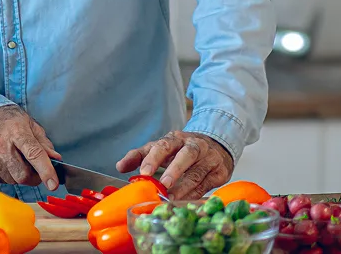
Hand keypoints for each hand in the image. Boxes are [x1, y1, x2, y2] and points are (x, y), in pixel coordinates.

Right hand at [0, 105, 62, 189]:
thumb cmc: (10, 121)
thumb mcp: (31, 126)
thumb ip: (44, 144)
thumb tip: (55, 160)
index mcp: (17, 131)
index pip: (34, 154)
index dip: (45, 171)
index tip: (53, 184)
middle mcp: (0, 144)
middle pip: (23, 175)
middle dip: (33, 177)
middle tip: (34, 168)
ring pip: (12, 180)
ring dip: (18, 175)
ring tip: (15, 160)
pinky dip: (6, 175)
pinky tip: (4, 162)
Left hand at [116, 130, 233, 199]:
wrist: (217, 146)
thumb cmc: (182, 150)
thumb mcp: (161, 148)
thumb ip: (140, 155)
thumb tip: (120, 167)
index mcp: (176, 138)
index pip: (164, 145)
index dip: (153, 158)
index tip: (144, 172)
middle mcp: (195, 145)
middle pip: (186, 155)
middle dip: (174, 169)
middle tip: (163, 184)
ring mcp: (210, 158)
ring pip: (198, 172)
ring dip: (184, 187)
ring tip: (171, 198)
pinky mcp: (220, 172)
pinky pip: (207, 185)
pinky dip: (195, 194)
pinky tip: (185, 202)